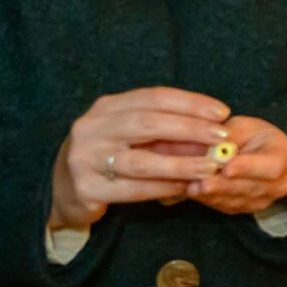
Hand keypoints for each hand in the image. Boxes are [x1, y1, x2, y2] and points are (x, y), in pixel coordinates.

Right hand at [49, 87, 233, 232]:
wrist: (64, 189)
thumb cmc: (110, 155)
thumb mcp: (132, 135)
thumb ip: (166, 131)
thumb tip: (215, 131)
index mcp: (107, 107)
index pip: (154, 97)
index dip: (190, 103)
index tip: (222, 112)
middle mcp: (92, 128)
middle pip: (148, 124)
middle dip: (190, 129)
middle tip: (222, 138)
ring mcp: (84, 159)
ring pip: (141, 160)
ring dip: (181, 163)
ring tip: (210, 167)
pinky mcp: (86, 189)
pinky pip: (133, 189)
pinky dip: (163, 188)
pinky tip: (186, 188)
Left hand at [185, 116, 286, 216]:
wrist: (262, 153)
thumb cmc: (252, 136)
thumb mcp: (244, 127)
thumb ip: (229, 137)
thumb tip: (209, 148)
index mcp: (281, 158)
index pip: (269, 167)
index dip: (247, 168)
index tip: (226, 167)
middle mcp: (277, 185)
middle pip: (249, 188)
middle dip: (222, 186)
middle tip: (200, 182)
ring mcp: (262, 200)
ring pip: (235, 200)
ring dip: (211, 194)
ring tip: (191, 187)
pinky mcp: (245, 209)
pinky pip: (225, 206)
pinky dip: (207, 199)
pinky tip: (191, 191)